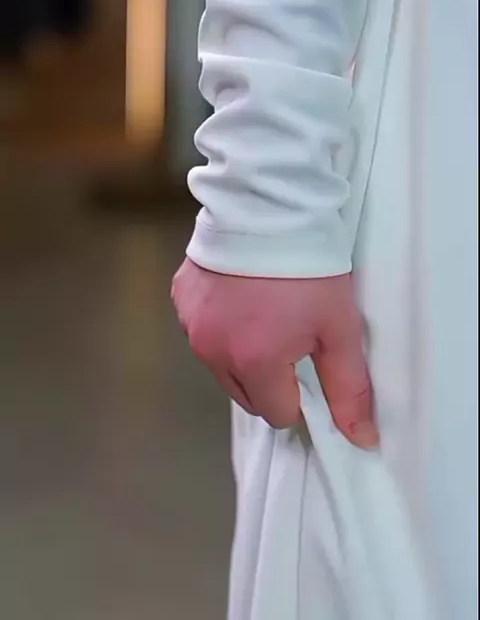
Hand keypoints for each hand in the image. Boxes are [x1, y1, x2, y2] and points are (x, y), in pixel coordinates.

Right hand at [171, 258, 378, 448]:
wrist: (266, 204)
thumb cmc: (308, 267)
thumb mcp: (338, 327)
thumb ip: (348, 386)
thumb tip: (361, 440)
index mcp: (253, 363)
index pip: (277, 413)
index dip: (299, 396)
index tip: (309, 364)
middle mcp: (212, 351)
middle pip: (245, 393)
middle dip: (269, 378)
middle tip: (290, 338)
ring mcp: (190, 324)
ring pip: (220, 364)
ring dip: (240, 353)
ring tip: (263, 312)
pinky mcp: (180, 297)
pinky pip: (201, 330)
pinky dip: (219, 324)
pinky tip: (238, 295)